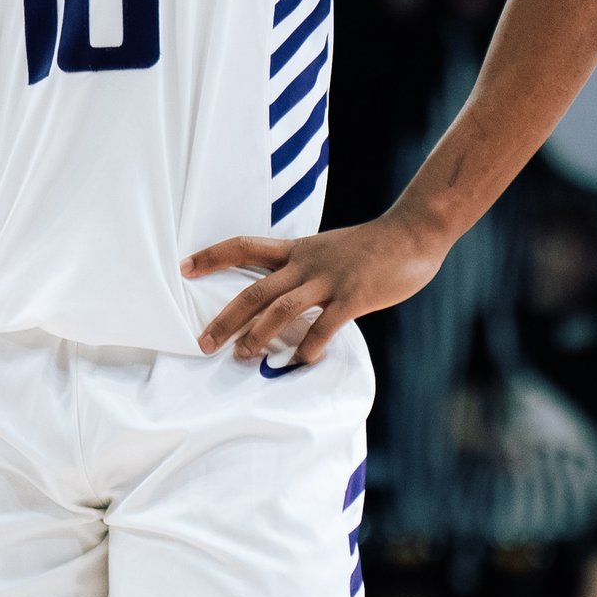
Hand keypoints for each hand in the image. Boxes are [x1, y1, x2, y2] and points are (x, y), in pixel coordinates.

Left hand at [184, 214, 439, 367]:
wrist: (414, 233)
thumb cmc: (372, 247)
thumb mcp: (328, 250)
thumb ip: (305, 271)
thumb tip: (283, 300)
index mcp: (297, 249)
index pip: (244, 246)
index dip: (212, 256)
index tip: (182, 268)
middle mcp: (307, 263)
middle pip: (254, 289)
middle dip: (226, 318)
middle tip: (203, 342)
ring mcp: (330, 279)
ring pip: (281, 308)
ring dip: (257, 335)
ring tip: (241, 356)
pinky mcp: (355, 296)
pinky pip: (324, 326)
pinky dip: (308, 347)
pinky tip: (300, 363)